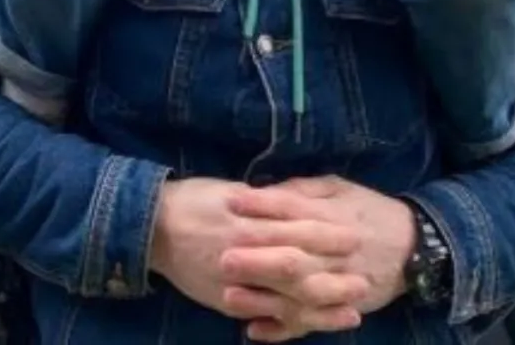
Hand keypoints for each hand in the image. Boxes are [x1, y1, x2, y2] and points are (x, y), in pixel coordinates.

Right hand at [150, 178, 366, 339]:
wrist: (149, 228)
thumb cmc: (191, 201)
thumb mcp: (227, 189)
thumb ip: (263, 201)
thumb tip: (296, 201)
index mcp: (248, 221)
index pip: (298, 228)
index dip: (329, 234)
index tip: (355, 236)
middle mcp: (246, 253)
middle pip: (301, 269)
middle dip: (335, 276)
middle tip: (365, 280)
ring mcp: (237, 281)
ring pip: (288, 299)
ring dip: (324, 307)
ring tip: (354, 311)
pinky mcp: (227, 301)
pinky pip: (265, 315)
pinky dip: (291, 324)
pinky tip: (313, 325)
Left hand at [225, 178, 414, 338]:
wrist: (415, 248)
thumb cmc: (369, 210)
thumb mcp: (339, 188)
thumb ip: (302, 188)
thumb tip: (264, 189)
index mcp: (332, 217)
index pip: (294, 209)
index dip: (262, 204)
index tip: (231, 200)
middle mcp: (334, 254)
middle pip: (295, 256)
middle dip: (260, 258)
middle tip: (223, 257)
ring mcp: (338, 285)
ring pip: (299, 296)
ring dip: (265, 299)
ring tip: (229, 297)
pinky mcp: (341, 308)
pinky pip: (310, 323)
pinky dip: (283, 329)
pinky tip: (254, 330)